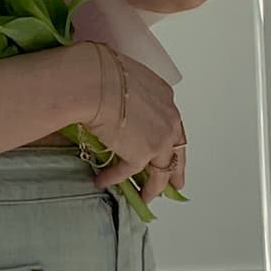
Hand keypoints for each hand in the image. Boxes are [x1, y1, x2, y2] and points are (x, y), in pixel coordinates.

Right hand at [79, 42, 186, 204]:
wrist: (93, 83)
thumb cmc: (100, 73)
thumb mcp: (122, 77)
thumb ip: (126, 92)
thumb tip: (109, 95)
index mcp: (164, 96)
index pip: (172, 124)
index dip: (170, 139)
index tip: (169, 150)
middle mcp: (169, 119)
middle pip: (177, 150)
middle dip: (176, 169)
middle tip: (175, 184)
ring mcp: (159, 138)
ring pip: (161, 171)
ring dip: (152, 188)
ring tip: (145, 198)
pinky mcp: (141, 154)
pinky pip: (129, 172)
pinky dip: (114, 178)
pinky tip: (103, 181)